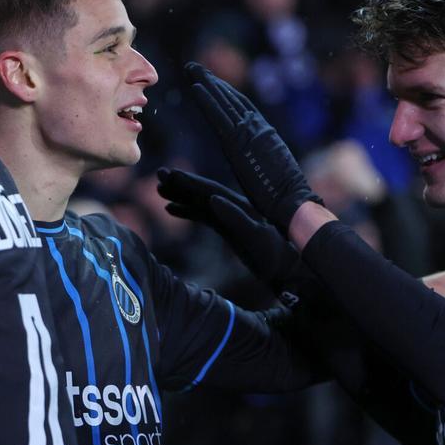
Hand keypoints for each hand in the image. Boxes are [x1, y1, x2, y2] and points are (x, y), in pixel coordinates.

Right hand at [157, 168, 318, 307]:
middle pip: (202, 191)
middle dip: (180, 183)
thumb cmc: (274, 255)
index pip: (209, 190)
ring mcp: (230, 217)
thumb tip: (213, 199)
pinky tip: (172, 209)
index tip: (169, 174)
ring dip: (180, 196)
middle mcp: (234, 207)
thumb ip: (236, 218)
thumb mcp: (256, 237)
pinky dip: (187, 211)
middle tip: (158, 174)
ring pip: (200, 202)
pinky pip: (203, 216)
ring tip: (159, 190)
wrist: (286, 270)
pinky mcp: (228, 229)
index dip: (188, 182)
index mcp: (239, 206)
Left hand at [185, 62, 321, 230]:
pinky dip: (207, 100)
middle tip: (195, 67)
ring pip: (224, 102)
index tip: (211, 82)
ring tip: (190, 69)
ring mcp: (249, 133)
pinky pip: (219, 117)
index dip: (226, 94)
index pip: (243, 110)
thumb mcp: (272, 172)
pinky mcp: (239, 143)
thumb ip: (262, 159)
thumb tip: (257, 158)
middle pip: (232, 99)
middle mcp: (258, 129)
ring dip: (206, 83)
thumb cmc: (285, 198)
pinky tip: (195, 87)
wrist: (292, 202)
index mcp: (265, 136)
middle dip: (213, 82)